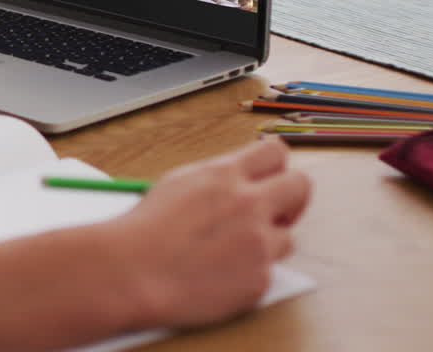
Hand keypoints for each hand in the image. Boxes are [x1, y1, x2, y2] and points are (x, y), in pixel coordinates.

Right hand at [108, 138, 310, 328]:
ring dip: (266, 242)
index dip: (275, 165)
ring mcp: (258, 243)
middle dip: (290, 198)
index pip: (276, 152)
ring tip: (228, 251)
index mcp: (225, 175)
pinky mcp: (260, 279)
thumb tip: (242, 176)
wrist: (132, 273)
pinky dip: (248, 273)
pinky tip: (219, 273)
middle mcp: (249, 204)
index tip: (270, 177)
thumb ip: (218, 178)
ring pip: (287, 236)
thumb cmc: (145, 230)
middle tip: (273, 212)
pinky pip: (268, 271)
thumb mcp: (178, 183)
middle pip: (300, 186)